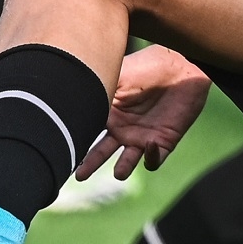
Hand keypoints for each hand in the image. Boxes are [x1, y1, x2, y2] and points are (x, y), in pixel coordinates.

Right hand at [75, 45, 210, 181]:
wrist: (178, 67)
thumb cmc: (145, 67)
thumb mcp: (116, 76)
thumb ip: (97, 91)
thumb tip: (71, 103)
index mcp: (108, 114)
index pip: (87, 132)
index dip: (75, 141)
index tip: (64, 148)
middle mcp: (122, 129)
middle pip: (101, 152)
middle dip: (89, 164)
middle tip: (79, 176)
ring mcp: (142, 137)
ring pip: (126, 162)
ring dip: (122, 169)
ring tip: (118, 173)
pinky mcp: (163, 142)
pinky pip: (153, 160)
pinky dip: (150, 158)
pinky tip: (148, 145)